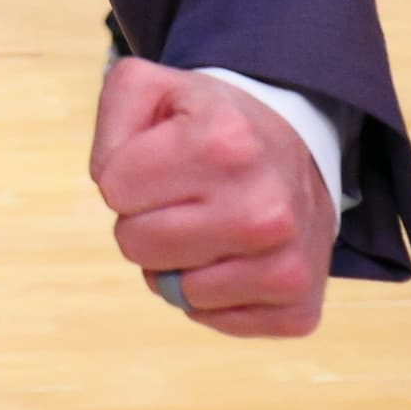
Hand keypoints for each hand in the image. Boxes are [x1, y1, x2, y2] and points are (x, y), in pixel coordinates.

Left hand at [90, 60, 335, 337]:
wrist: (298, 149)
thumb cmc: (211, 124)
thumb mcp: (152, 89)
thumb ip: (111, 122)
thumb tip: (113, 189)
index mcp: (225, 142)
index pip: (114, 189)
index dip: (127, 176)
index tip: (160, 162)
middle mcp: (266, 208)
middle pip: (137, 245)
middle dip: (144, 222)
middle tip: (182, 198)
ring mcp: (289, 264)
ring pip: (176, 291)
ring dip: (179, 263)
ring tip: (210, 225)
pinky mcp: (299, 307)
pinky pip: (214, 320)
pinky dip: (213, 296)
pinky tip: (236, 257)